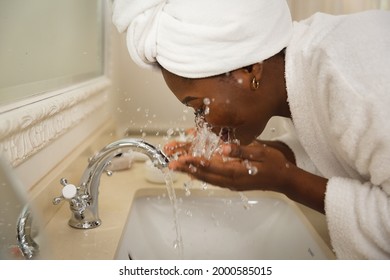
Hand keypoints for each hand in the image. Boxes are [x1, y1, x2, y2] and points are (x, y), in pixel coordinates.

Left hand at [168, 140, 294, 192]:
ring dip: (191, 172)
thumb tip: (224, 148)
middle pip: (205, 175)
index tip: (181, 158)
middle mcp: (231, 181)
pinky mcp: (233, 183)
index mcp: (237, 172)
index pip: (211, 167)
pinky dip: (201, 175)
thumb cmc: (275, 164)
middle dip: (187, 169)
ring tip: (177, 167)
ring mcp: (231, 184)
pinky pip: (213, 179)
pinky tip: (193, 173)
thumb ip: (242, 150)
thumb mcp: (261, 152)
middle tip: (170, 164)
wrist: (285, 180)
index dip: (195, 162)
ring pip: (207, 179)